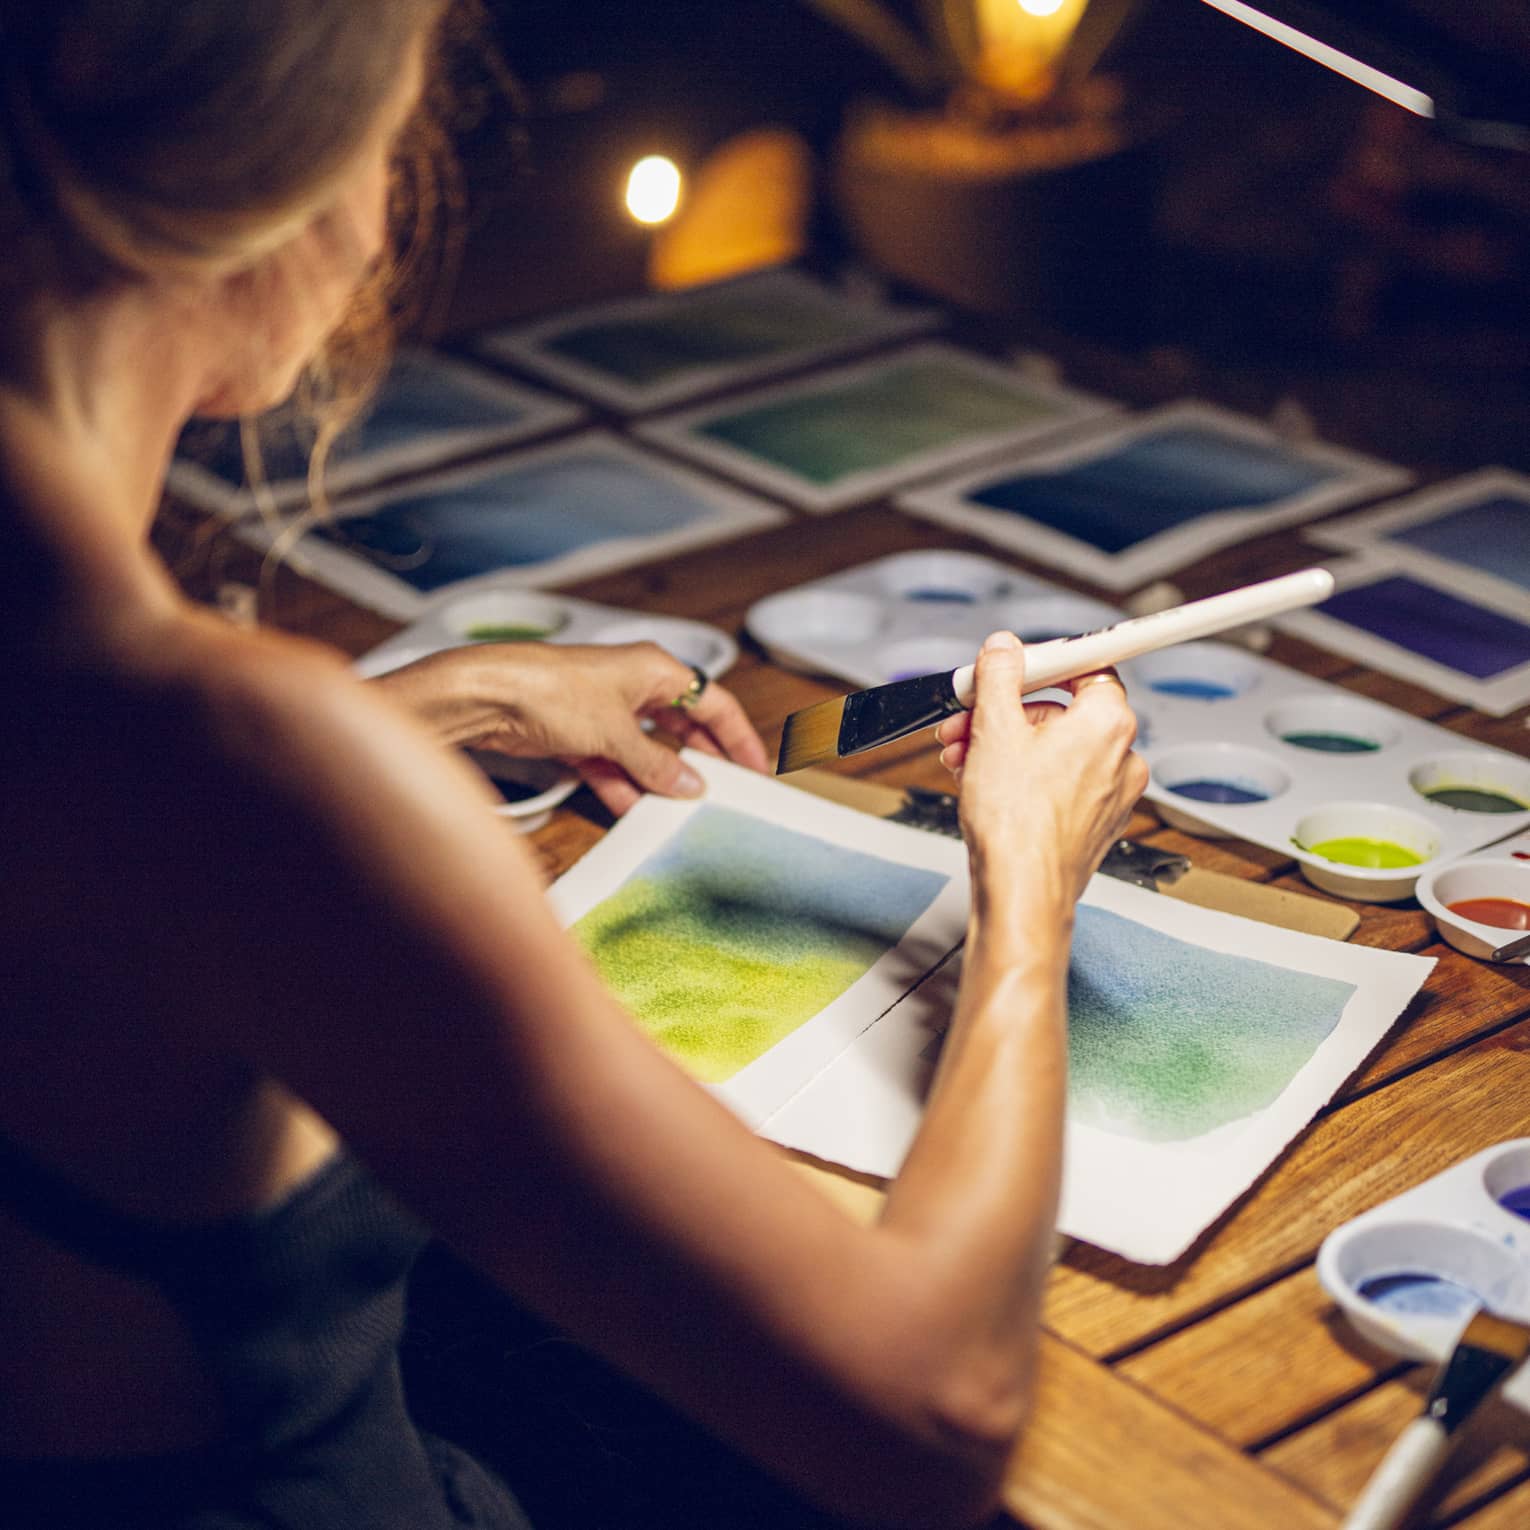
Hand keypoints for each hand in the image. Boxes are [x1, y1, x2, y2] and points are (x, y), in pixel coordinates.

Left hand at [369, 641, 768, 815]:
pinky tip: (638, 812)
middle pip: (682, 728)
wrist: (486, 696)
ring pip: (647, 752)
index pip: (712, 702)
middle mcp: (633, 687)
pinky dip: (624, 787)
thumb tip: (690, 785)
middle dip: (701, 761)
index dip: (737, 736)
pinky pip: (613, 766)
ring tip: (683, 811)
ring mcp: (605, 713)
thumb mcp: (616, 732)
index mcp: (655, 669)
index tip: (754, 768)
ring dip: (660, 780)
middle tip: (725, 793)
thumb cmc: (551, 689)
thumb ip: (656, 763)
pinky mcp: (578, 735)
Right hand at [934, 632, 1146, 918]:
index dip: (1040, 663)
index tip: (1012, 665)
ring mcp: (1111, 792)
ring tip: (964, 755)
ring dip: (1005, 744)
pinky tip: (984, 781)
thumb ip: (1000, 676)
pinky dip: (1023, 775)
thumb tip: (1003, 649)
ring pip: (1054, 748)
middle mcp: (1121, 755)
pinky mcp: (1094, 821)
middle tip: (968, 716)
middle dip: (1006, 711)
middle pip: (1060, 710)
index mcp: (1108, 722)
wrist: (1022, 890)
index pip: (1086, 665)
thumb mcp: (993, 728)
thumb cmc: (1017, 823)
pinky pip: (1059, 781)